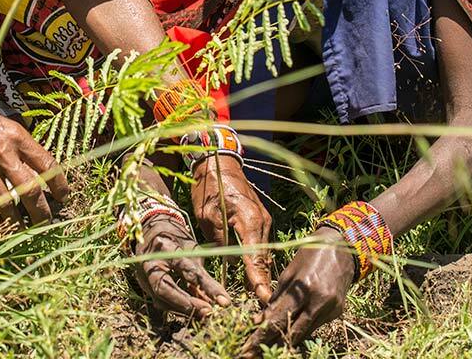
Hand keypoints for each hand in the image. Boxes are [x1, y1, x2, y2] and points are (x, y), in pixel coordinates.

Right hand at [0, 92, 69, 226]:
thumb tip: (35, 168)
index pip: (46, 163)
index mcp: (17, 136)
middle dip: (41, 210)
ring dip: (15, 219)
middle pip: (30, 189)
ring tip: (22, 227)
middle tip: (46, 221)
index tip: (64, 196)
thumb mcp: (4, 123)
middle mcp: (3, 151)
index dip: (59, 183)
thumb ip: (19, 144)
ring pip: (5, 201)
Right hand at [134, 211, 231, 318]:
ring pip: (162, 300)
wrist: (151, 229)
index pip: (188, 269)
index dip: (207, 286)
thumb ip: (203, 275)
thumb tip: (220, 300)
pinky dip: (177, 307)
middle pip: (166, 289)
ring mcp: (143, 275)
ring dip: (183, 310)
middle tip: (208, 311)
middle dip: (188, 305)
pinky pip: (161, 301)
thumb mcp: (192, 249)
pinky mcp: (144, 285)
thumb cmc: (175, 238)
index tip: (224, 301)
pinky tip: (192, 310)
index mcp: (165, 246)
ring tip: (204, 313)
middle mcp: (150, 262)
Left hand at [191, 155, 272, 303]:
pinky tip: (254, 278)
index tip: (263, 299)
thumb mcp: (207, 215)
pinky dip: (258, 261)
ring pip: (263, 253)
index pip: (255, 256)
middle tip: (262, 308)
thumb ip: (220, 239)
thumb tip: (229, 262)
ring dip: (261, 273)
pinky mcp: (260, 221)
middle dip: (262, 282)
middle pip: (263, 258)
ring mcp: (264, 221)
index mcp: (250, 219)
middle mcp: (262, 222)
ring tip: (259, 299)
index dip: (258, 278)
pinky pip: (260, 245)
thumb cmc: (209, 187)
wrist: (219, 163)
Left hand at [239, 227, 353, 355]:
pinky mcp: (337, 312)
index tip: (247, 345)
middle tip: (253, 354)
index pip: (278, 318)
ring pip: (305, 333)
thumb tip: (262, 316)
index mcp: (302, 288)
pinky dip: (301, 331)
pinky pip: (315, 326)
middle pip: (291, 331)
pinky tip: (289, 336)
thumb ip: (278, 295)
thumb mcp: (289, 271)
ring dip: (286, 341)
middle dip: (271, 344)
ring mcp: (330, 309)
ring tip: (268, 349)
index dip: (262, 334)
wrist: (341, 248)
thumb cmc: (309, 255)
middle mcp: (317, 301)